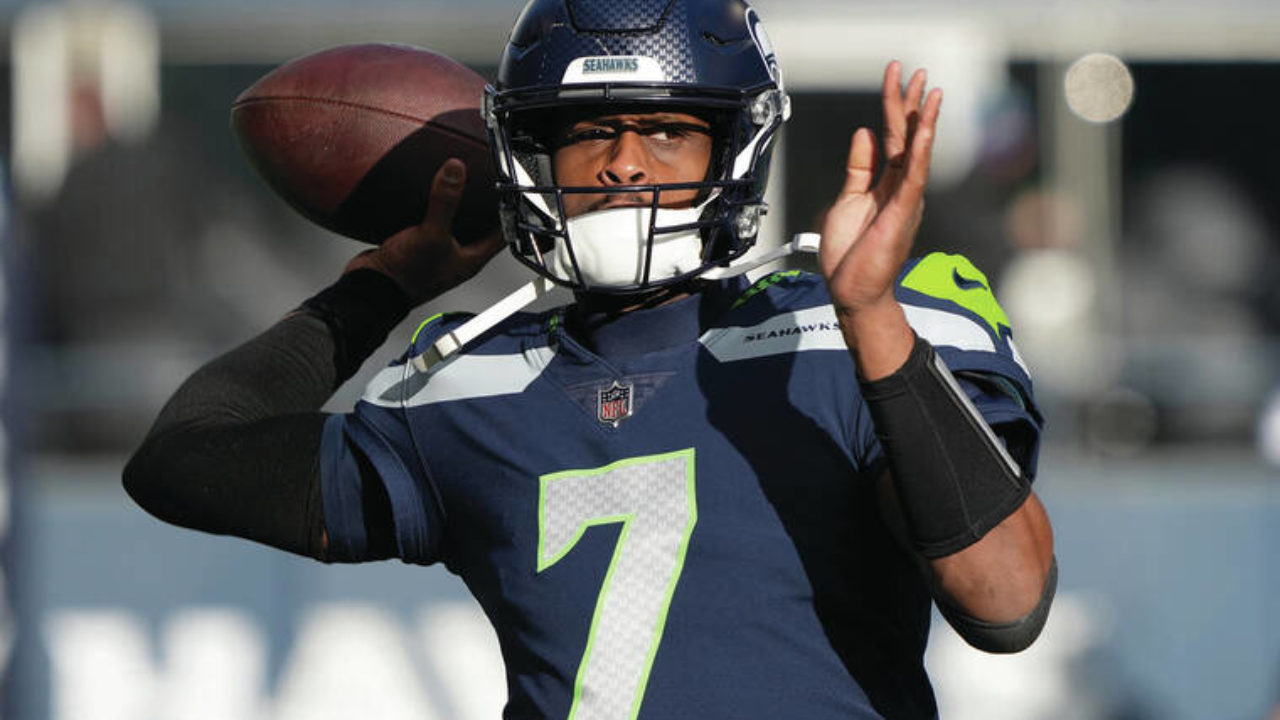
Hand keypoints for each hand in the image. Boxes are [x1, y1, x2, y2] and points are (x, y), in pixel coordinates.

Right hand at [346, 159, 504, 305]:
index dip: (511, 213)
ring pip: (454, 224)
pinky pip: (429, 222)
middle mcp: (457, 256)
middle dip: (483, 205)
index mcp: (471, 259)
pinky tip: (426, 195)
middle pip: (479, 227)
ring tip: (458, 183)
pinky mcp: (417, 245)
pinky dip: (431, 208)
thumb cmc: (406, 278)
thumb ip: (445, 202)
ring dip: (455, 205)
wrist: (371, 288)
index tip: (512, 192)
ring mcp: (437, 251)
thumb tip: (455, 172)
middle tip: (486, 183)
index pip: (502, 234)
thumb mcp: (431, 234)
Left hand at [819, 62, 941, 316]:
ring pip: (917, 153)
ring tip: (930, 92)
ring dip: (923, 122)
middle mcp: (901, 188)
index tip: (896, 76)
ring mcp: (905, 200)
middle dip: (912, 103)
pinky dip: (918, 154)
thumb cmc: (850, 254)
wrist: (852, 291)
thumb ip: (860, 168)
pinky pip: (913, 178)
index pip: (893, 137)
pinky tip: (922, 132)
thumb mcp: (848, 200)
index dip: (894, 105)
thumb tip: (865, 133)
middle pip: (908, 137)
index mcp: (887, 184)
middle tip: (917, 72)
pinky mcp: (902, 214)